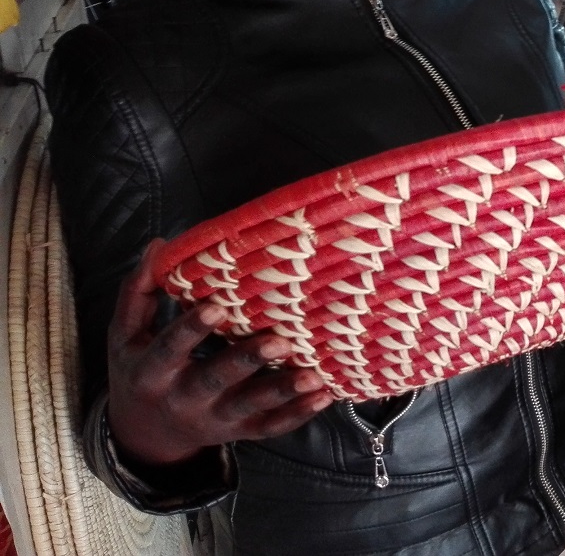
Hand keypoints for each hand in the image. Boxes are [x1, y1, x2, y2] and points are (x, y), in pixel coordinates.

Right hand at [106, 240, 334, 468]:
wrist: (144, 433)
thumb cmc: (140, 368)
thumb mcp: (126, 334)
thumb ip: (138, 291)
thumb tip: (158, 245)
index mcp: (152, 371)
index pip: (170, 348)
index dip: (192, 328)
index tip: (218, 305)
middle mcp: (183, 398)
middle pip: (216, 380)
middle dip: (248, 361)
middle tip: (280, 340)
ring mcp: (214, 418)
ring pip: (250, 407)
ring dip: (283, 391)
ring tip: (314, 375)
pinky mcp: (239, 431)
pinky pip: (270, 427)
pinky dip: (298, 415)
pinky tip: (324, 395)